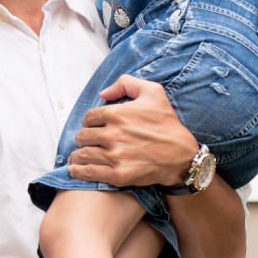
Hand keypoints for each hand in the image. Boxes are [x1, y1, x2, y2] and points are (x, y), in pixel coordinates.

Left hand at [66, 75, 198, 187]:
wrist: (182, 155)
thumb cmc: (167, 123)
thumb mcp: (153, 92)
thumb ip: (126, 83)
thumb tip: (103, 93)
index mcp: (116, 113)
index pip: (88, 117)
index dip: (90, 122)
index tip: (95, 127)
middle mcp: (112, 134)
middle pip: (82, 136)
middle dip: (84, 138)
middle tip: (89, 142)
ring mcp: (114, 156)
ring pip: (82, 154)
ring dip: (78, 155)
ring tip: (78, 156)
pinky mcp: (117, 175)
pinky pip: (88, 172)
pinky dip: (78, 171)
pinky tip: (76, 169)